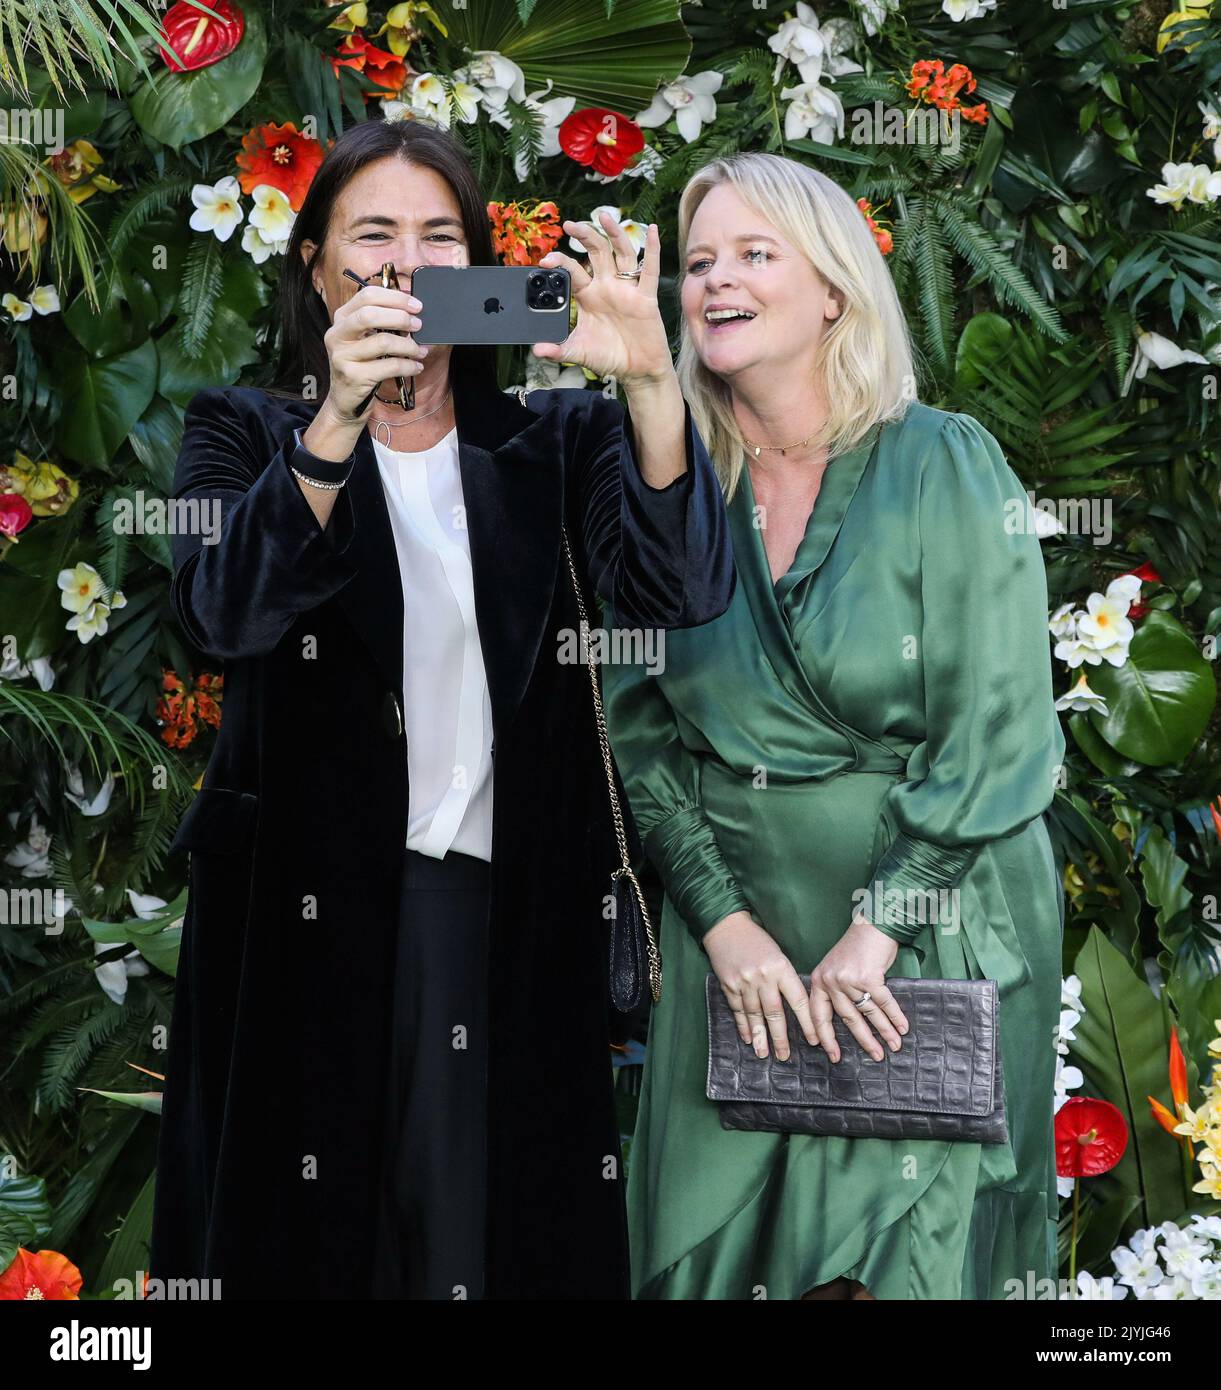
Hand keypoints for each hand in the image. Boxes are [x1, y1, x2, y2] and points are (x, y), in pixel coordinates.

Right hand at [321, 282, 430, 425]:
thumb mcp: (364, 339)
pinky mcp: (354, 376)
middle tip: (418, 325)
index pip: (367, 295)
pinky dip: (408, 365)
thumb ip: (380, 322)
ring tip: (420, 351)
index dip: (395, 298)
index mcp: (342, 318)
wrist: (345, 400)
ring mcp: (343, 356)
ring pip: (383, 341)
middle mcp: (337, 334)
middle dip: (400, 317)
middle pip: (370, 314)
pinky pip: (389, 366)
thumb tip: (412, 310)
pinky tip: (416, 366)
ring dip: (409, 345)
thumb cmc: (361, 365)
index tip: (416, 305)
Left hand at [530, 213, 673, 387]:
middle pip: (597, 252)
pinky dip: (652, 250)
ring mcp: (627, 289)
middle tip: (570, 224)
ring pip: (621, 254)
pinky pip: (649, 271)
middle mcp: (607, 287)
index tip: (546, 260)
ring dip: (614, 234)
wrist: (636, 371)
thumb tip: (537, 351)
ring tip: (603, 216)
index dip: (561, 262)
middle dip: (585, 236)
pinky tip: (653, 231)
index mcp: (589, 296)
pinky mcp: (645, 297)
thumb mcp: (579, 352)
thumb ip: (558, 350)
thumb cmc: (609, 358)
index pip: (573, 271)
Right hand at [702, 910, 817, 1061]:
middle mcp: (763, 977)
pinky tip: (748, 1038)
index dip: (807, 1022)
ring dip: (760, 1036)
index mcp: (781, 968)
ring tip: (764, 1054)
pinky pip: (738, 1009)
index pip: (798, 1000)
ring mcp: (744, 982)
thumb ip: (786, 978)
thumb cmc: (757, 940)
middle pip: (774, 1013)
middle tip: (785, 1057)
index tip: (814, 1041)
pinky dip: (743, 1025)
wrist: (727, 926)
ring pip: (754, 1015)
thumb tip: (796, 1006)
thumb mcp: (778, 954)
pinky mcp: (728, 984)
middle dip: (780, 1037)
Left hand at [807, 912, 908, 1063]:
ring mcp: (849, 980)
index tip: (832, 1055)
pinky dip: (895, 1017)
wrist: (871, 925)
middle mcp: (831, 981)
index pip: (819, 1015)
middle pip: (848, 1019)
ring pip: (869, 1013)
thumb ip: (836, 991)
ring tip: (894, 1046)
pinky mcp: (869, 977)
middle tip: (875, 1056)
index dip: (826, 1037)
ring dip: (884, 1031)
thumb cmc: (856, 948)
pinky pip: (884, 1003)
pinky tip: (902, 1028)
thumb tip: (849, 1022)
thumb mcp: (835, 968)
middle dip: (864, 1040)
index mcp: (819, 980)